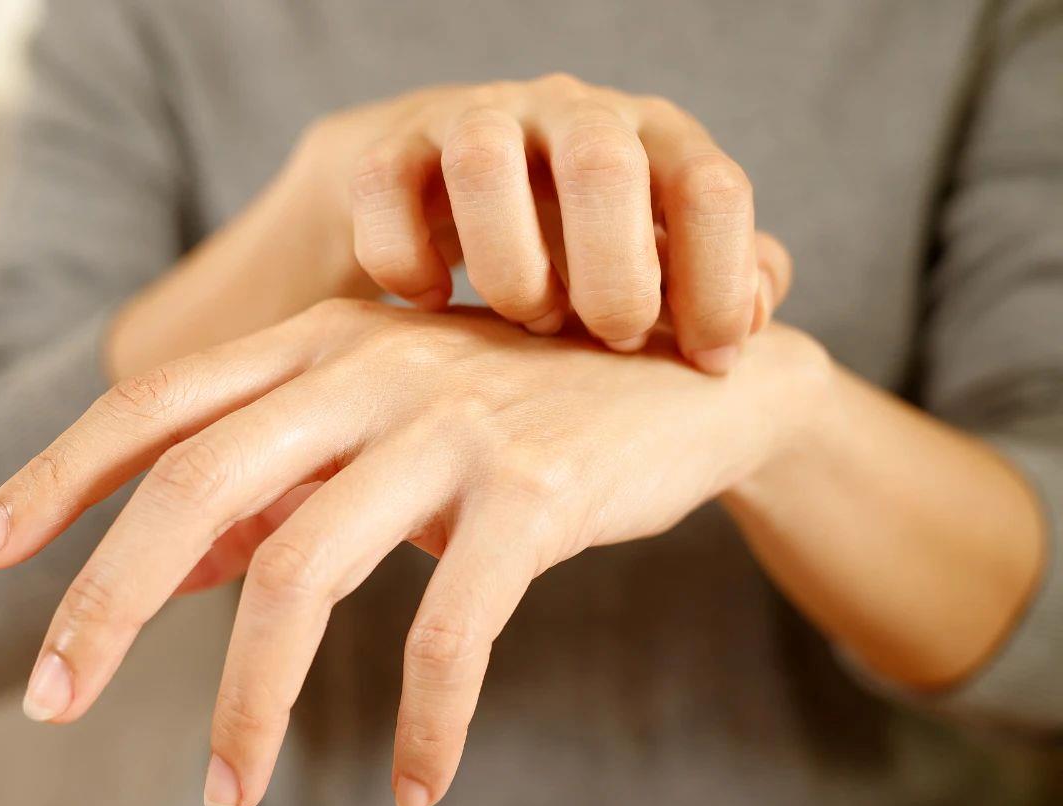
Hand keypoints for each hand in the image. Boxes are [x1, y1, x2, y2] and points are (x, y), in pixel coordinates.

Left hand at [0, 299, 827, 805]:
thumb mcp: (385, 421)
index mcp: (322, 343)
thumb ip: (275, 481)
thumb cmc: (520, 404)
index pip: (158, 400)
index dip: (59, 470)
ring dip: (250, 695)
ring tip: (226, 790)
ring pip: (303, 568)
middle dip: (103, 599)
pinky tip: (413, 784)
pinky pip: (453, 628)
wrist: (687, 374)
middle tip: (50, 700)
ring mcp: (450, 427)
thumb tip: (160, 568)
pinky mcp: (534, 492)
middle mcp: (370, 369)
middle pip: (197, 482)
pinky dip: (422, 719)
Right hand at [296, 74, 791, 369]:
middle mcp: (573, 112)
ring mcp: (479, 118)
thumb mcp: (664, 256)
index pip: (712, 188)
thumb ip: (723, 282)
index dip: (718, 286)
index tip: (704, 361)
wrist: (455, 189)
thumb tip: (753, 324)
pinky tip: (433, 306)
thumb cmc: (581, 241)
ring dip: (509, 268)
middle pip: (603, 164)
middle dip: (611, 278)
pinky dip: (404, 264)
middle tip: (608, 338)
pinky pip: (384, 187)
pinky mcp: (396, 144)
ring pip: (483, 162)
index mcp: (658, 138)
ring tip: (526, 319)